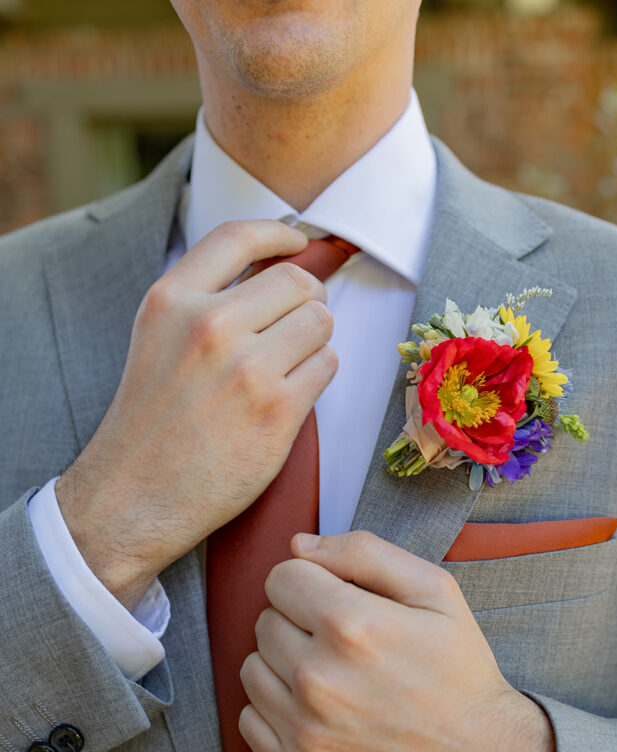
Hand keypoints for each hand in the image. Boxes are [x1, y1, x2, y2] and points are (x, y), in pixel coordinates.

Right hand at [56, 220, 337, 608]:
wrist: (133, 498)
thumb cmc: (150, 424)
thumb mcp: (156, 341)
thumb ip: (204, 302)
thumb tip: (276, 273)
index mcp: (171, 301)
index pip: (239, 237)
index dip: (280, 233)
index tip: (299, 241)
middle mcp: (208, 326)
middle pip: (297, 282)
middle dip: (306, 302)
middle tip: (294, 329)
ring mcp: (246, 368)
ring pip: (321, 322)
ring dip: (314, 341)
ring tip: (288, 367)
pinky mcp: (277, 410)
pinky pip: (327, 366)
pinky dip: (317, 377)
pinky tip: (290, 397)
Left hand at [240, 531, 555, 751]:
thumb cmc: (459, 671)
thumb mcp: (435, 591)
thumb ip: (364, 552)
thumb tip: (298, 546)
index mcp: (352, 625)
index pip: (281, 577)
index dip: (312, 582)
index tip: (340, 601)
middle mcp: (319, 678)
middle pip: (265, 621)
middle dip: (299, 623)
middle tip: (346, 644)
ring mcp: (305, 730)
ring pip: (252, 668)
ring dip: (284, 665)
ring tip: (334, 676)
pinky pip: (250, 720)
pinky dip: (276, 711)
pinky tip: (320, 712)